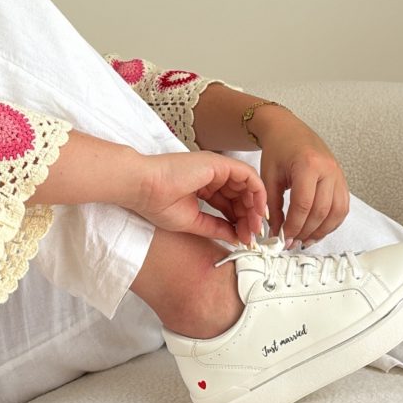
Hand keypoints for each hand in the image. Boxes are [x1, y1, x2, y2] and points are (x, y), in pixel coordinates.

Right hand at [130, 151, 266, 244]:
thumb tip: (236, 238)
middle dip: (250, 217)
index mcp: (202, 186)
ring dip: (255, 207)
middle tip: (253, 237)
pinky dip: (258, 193)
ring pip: (247, 186)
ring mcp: (216, 168)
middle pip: (241, 195)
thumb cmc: (158, 202)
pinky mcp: (220, 164)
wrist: (145, 187)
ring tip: (256, 228)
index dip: (239, 221)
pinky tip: (258, 211)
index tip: (244, 238)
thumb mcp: (193, 221)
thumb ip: (216, 227)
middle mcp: (212, 175)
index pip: (229, 203)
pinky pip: (248, 176)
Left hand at [258, 113, 349, 244]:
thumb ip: (272, 205)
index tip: (283, 237)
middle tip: (292, 242)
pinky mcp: (342, 179)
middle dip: (306, 231)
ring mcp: (338, 174)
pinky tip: (317, 229)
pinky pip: (342, 207)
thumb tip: (275, 232)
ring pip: (337, 212)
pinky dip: (331, 222)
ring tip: (304, 240)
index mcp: (308, 164)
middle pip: (322, 211)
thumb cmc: (277, 149)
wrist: (288, 130)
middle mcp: (328, 169)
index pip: (303, 204)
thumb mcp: (268, 176)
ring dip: (321, 231)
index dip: (294, 225)